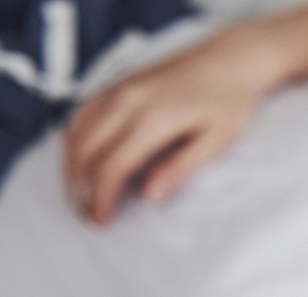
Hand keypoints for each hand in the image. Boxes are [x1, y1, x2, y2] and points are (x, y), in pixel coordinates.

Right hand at [65, 27, 280, 224]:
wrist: (231, 59)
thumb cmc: (230, 99)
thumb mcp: (217, 140)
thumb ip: (181, 169)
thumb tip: (150, 196)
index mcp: (153, 119)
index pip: (111, 167)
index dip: (101, 198)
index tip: (100, 220)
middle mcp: (128, 101)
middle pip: (85, 152)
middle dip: (80, 189)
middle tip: (86, 214)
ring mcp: (119, 89)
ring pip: (75, 133)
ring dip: (70, 167)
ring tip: (79, 194)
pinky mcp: (117, 84)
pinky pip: (80, 114)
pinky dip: (73, 141)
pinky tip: (79, 160)